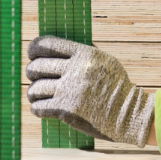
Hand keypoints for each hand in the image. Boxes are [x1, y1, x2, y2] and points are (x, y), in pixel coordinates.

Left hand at [26, 36, 153, 146]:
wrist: (129, 114)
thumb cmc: (115, 88)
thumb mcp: (104, 62)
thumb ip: (82, 55)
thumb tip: (53, 49)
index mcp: (85, 54)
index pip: (47, 44)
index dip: (34, 49)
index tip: (32, 55)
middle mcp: (76, 70)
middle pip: (37, 67)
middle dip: (32, 73)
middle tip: (35, 78)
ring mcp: (71, 91)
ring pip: (35, 89)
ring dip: (34, 93)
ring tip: (38, 96)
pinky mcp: (67, 110)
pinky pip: (39, 107)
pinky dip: (37, 108)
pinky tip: (42, 108)